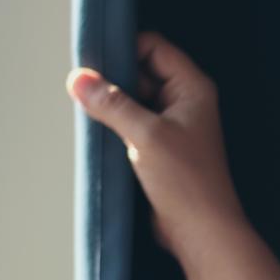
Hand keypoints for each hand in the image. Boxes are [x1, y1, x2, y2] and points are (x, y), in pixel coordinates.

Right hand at [65, 31, 244, 261]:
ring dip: (112, 103)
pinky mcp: (159, 147)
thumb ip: (112, 103)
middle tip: (83, 86)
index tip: (93, 57)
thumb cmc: (188, 182)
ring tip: (87, 109)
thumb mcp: (145, 135)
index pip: (155, 47)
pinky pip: (132, 123)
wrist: (200, 231)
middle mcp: (184, 102)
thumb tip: (79, 78)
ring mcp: (172, 125)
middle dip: (113, 77)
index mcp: (192, 88)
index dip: (125, 47)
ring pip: (134, 99)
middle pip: (141, 71)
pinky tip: (96, 129)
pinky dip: (115, 124)